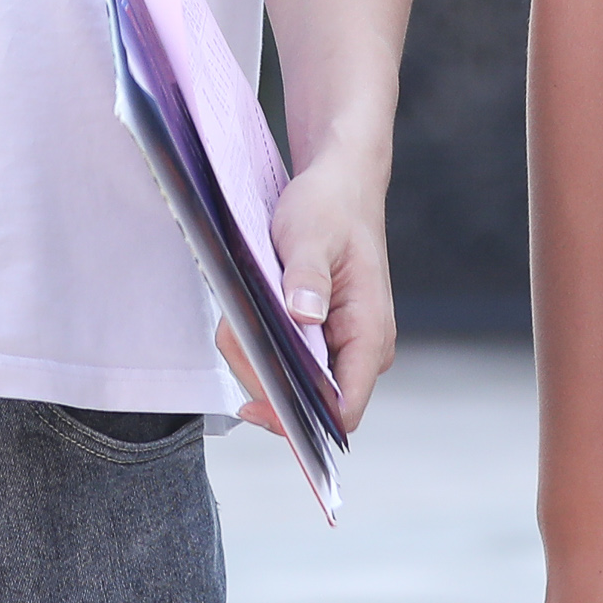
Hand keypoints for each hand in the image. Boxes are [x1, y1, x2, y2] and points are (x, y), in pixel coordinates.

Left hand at [232, 147, 395, 434]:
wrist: (341, 184)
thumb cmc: (332, 206)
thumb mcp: (312, 233)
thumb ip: (307, 276)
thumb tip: (303, 315)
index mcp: (370, 332)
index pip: (344, 408)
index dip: (300, 419)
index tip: (255, 403)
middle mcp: (363, 348)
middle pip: (312, 402)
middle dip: (265, 380)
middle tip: (232, 338)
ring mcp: (345, 344)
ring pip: (296, 383)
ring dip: (259, 361)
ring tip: (236, 322)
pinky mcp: (325, 336)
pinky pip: (291, 361)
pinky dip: (264, 348)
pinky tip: (247, 320)